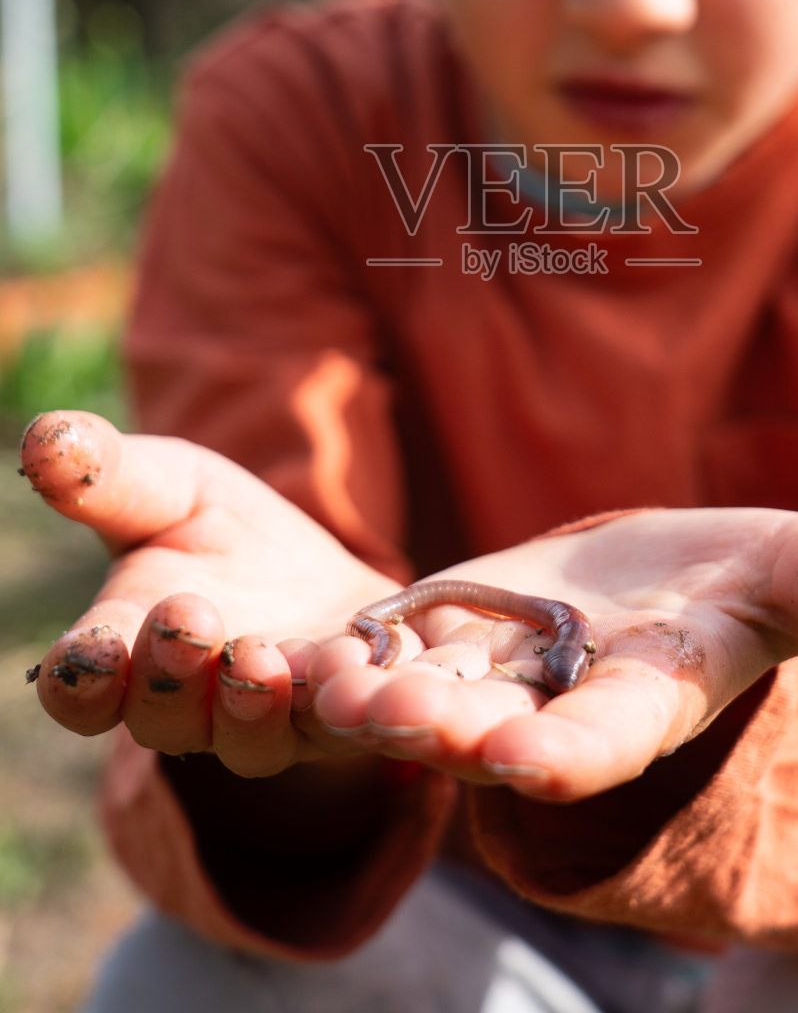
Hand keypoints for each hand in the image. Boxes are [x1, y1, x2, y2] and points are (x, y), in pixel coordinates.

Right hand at [22, 411, 398, 775]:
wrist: (321, 575)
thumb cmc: (223, 533)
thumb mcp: (168, 487)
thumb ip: (106, 476)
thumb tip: (43, 436)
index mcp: (128, 653)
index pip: (84, 687)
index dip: (82, 678)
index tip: (90, 652)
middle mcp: (194, 707)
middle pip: (168, 716)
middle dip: (173, 674)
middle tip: (188, 619)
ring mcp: (274, 723)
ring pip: (256, 738)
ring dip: (257, 706)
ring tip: (262, 658)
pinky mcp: (352, 719)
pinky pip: (358, 728)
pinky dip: (368, 712)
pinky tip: (377, 688)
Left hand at [312, 500, 797, 799]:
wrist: (673, 584)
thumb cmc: (750, 585)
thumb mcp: (793, 578)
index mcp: (651, 698)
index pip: (609, 737)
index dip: (568, 753)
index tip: (519, 762)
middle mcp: (561, 704)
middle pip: (496, 727)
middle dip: (441, 731)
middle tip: (383, 722)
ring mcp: (497, 672)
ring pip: (425, 693)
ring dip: (367, 696)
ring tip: (311, 683)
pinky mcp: (447, 627)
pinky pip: (387, 644)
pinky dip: (343, 649)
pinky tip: (286, 646)